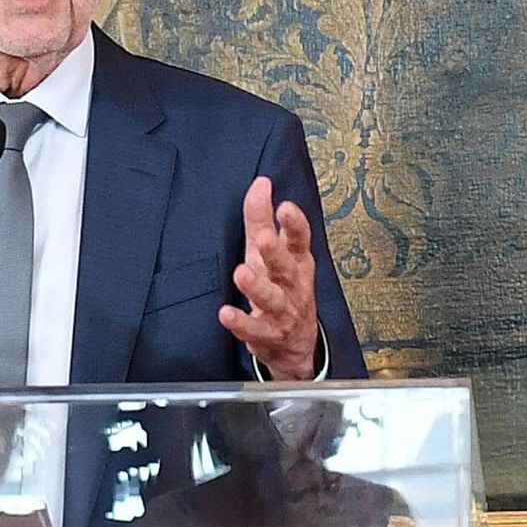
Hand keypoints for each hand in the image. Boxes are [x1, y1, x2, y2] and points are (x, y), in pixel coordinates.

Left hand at [220, 174, 323, 379]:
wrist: (294, 343)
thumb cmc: (280, 286)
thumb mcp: (269, 252)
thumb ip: (262, 219)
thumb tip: (261, 182)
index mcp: (297, 261)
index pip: (301, 240)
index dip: (295, 224)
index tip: (285, 207)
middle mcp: (293, 285)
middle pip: (287, 268)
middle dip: (276, 253)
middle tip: (265, 239)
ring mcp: (283, 312)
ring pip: (273, 299)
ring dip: (257, 288)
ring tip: (242, 274)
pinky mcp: (268, 335)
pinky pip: (254, 330)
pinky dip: (241, 323)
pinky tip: (226, 314)